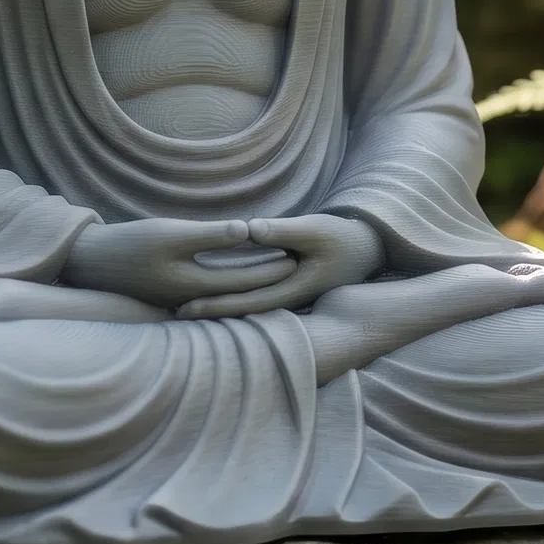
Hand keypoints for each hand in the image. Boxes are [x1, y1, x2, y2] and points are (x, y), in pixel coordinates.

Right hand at [63, 216, 295, 311]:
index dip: (273, 267)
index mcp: (194, 287)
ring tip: (276, 269)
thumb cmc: (128, 244)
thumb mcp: (170, 233)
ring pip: (228, 295)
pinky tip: (240, 274)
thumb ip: (210, 235)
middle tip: (299, 264)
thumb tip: (247, 231)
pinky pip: (211, 293)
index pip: (245, 280)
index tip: (299, 256)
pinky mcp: (172, 296)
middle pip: (240, 292)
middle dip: (269, 278)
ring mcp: (181, 302)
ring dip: (252, 283)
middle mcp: (191, 300)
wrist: (90, 262)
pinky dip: (230, 285)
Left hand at [177, 214, 382, 319]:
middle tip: (173, 314)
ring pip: (248, 310)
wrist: (369, 249)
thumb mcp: (314, 229)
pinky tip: (211, 298)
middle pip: (243, 312)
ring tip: (183, 309)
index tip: (186, 305)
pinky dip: (234, 301)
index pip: (247, 303)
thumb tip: (248, 230)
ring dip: (220, 310)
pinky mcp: (288, 292)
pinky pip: (257, 301)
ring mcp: (289, 300)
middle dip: (210, 313)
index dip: (216, 305)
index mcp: (294, 291)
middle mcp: (289, 302)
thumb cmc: (341, 237)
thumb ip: (281, 232)